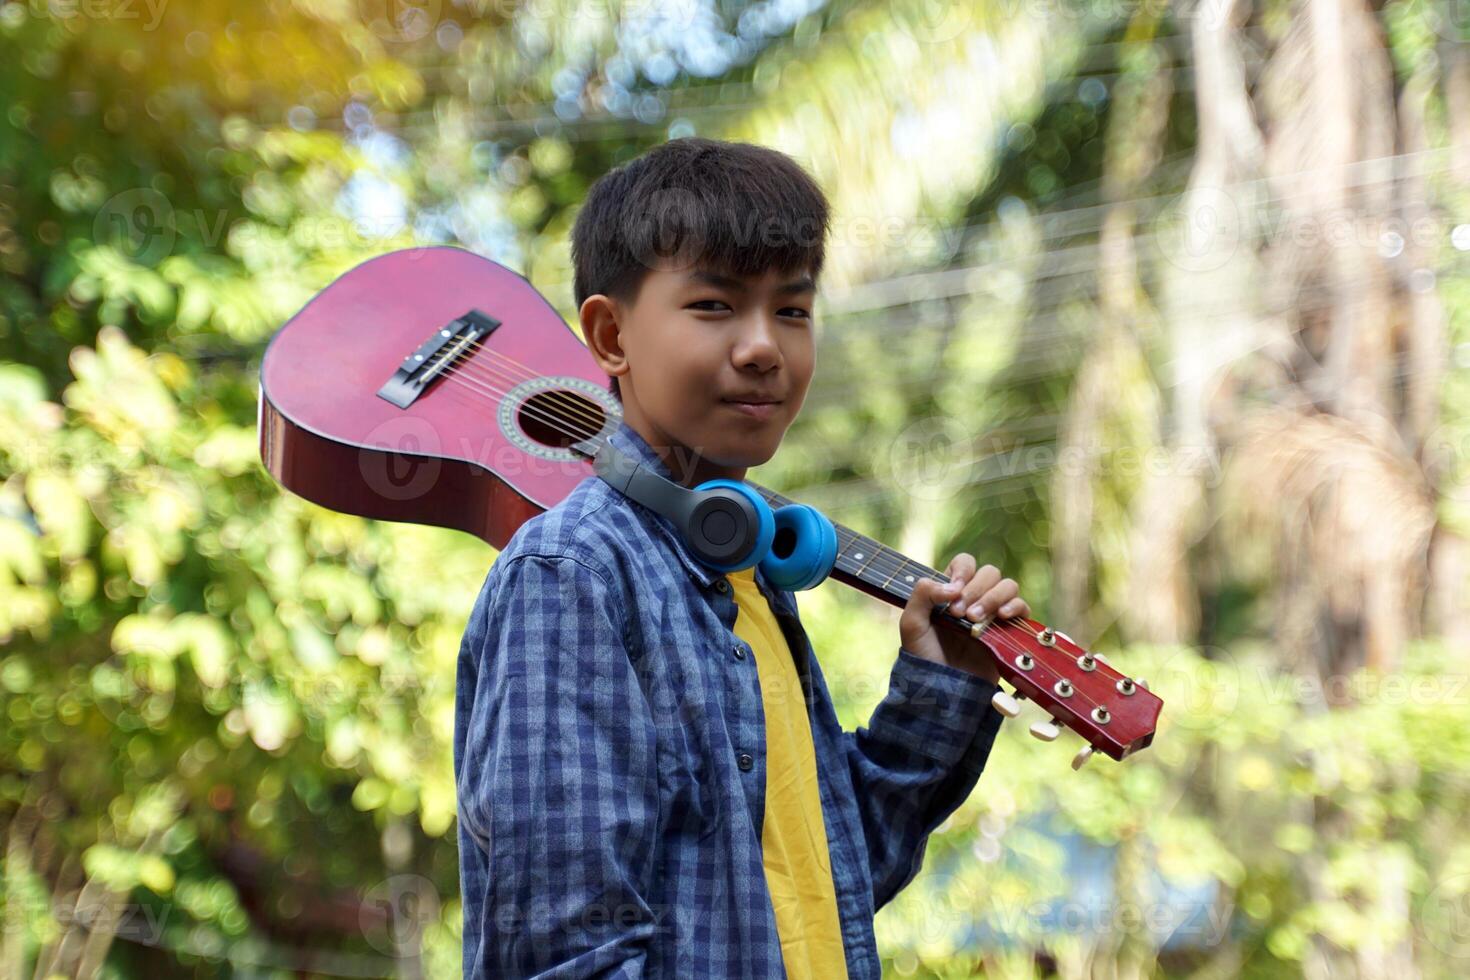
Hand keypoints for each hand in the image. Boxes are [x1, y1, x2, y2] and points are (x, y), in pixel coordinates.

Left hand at [899, 554, 1029, 684]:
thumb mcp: (912, 623)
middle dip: (975, 589)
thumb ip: (922, 594)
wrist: (943, 690)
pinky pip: (1023, 607)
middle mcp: (974, 599)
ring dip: (993, 597)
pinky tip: (1001, 616)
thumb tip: (954, 586)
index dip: (963, 571)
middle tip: (960, 614)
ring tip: (976, 619)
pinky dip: (1015, 606)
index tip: (953, 593)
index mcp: (951, 592)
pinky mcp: (1009, 631)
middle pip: (989, 572)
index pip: (965, 563)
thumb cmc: (924, 657)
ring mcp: (993, 615)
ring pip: (1008, 585)